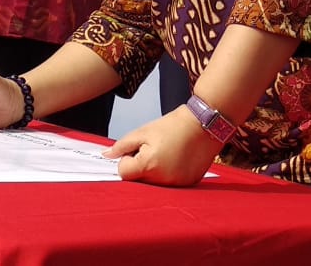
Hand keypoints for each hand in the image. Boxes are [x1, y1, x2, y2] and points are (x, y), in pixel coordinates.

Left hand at [103, 106, 222, 185]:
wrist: (204, 124)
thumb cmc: (173, 125)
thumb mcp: (143, 131)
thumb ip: (122, 145)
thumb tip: (106, 155)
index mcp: (149, 166)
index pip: (124, 172)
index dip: (127, 159)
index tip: (139, 148)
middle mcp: (163, 180)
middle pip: (139, 180)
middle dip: (140, 166)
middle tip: (153, 149)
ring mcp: (177, 185)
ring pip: (154, 183)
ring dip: (154, 171)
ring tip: (167, 152)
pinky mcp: (188, 185)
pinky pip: (170, 184)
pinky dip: (169, 174)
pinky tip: (178, 158)